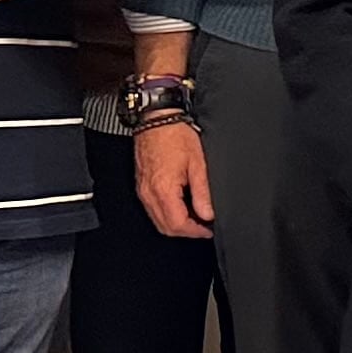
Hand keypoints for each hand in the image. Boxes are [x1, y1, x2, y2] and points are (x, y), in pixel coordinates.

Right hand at [134, 120, 213, 239]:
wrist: (156, 120)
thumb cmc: (175, 136)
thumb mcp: (198, 163)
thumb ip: (203, 192)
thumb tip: (208, 214)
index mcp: (163, 190)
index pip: (178, 225)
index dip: (196, 232)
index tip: (209, 230)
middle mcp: (149, 194)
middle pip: (166, 228)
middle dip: (187, 232)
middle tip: (205, 228)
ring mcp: (143, 191)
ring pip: (158, 220)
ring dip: (177, 224)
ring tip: (197, 218)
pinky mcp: (142, 185)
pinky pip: (153, 209)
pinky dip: (168, 214)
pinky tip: (182, 206)